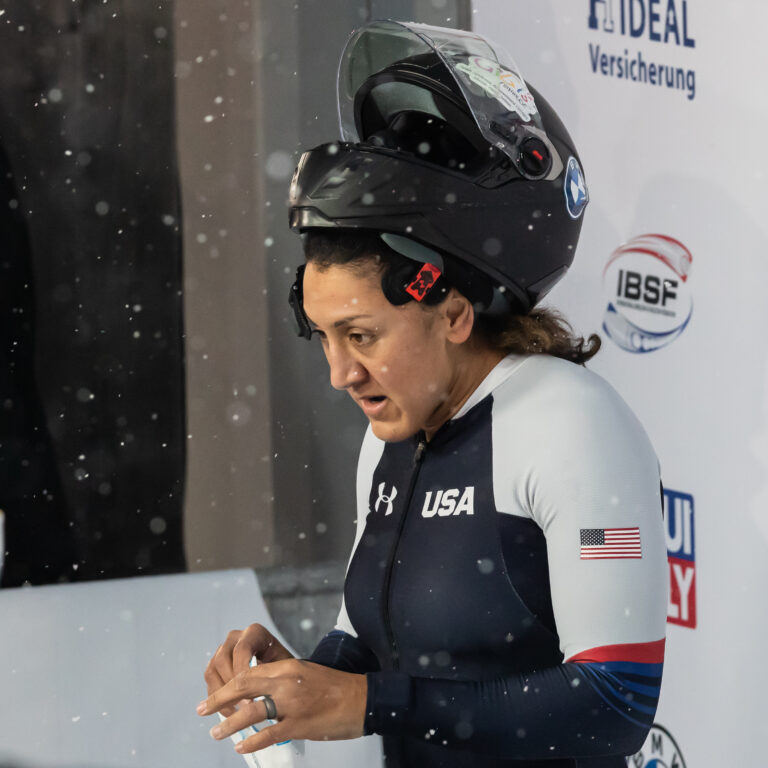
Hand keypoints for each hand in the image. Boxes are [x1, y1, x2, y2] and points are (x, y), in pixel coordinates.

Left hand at [197, 658, 367, 752]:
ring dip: (230, 724)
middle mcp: (287, 683)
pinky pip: (269, 734)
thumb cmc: (333, 686)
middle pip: (243, 687)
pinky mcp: (300, 725)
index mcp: (288, 667)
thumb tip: (255, 690)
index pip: (249, 673)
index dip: (228, 685)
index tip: (214, 694)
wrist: (361, 699)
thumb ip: (281, 679)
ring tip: (216, 732)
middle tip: (203, 710)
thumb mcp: (305, 672)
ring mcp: (293, 705)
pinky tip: (242, 746)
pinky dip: (252, 741)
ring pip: (252, 712)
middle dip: (219, 700)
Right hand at [204, 623, 293, 716]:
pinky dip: (217, 699)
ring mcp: (223, 649)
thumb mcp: (284, 669)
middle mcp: (236, 637)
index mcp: (255, 633)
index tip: (251, 694)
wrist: (281, 671)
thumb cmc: (285, 669)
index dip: (242, 673)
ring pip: (212, 671)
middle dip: (231, 686)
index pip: (242, 650)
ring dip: (222, 694)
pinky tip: (230, 712)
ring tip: (237, 712)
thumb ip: (272, 677)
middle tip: (243, 707)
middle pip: (222, 660)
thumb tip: (260, 698)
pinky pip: (209, 681)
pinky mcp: (215, 664)